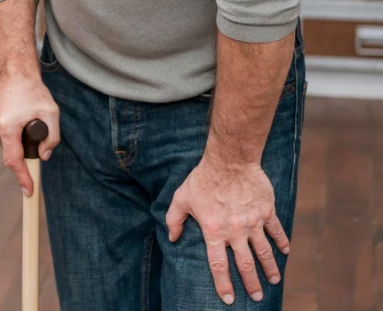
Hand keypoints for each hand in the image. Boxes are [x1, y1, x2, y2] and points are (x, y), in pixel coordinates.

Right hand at [0, 72, 59, 195]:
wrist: (14, 73)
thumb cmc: (33, 91)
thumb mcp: (51, 112)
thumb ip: (52, 138)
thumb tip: (43, 156)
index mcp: (7, 127)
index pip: (13, 161)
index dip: (22, 178)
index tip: (29, 191)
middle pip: (11, 154)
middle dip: (25, 151)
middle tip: (36, 132)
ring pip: (6, 146)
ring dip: (18, 140)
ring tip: (25, 119)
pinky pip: (2, 138)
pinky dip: (11, 135)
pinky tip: (17, 118)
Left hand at [166, 158, 290, 305]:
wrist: (229, 160)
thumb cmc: (203, 179)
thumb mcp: (181, 198)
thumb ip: (174, 219)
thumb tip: (172, 237)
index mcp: (214, 231)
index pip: (219, 265)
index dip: (224, 284)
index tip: (230, 299)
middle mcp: (236, 231)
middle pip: (245, 264)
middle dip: (251, 283)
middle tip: (257, 297)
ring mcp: (253, 222)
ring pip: (264, 252)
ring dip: (270, 268)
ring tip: (274, 281)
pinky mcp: (266, 211)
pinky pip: (276, 231)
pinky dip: (282, 242)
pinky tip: (286, 252)